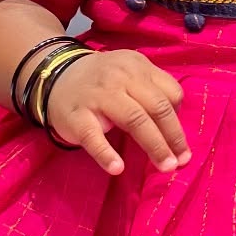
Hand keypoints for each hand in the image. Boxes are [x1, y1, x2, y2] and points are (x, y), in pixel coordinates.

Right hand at [46, 49, 190, 175]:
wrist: (54, 76)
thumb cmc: (100, 81)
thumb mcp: (129, 71)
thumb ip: (153, 89)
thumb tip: (175, 125)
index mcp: (138, 67)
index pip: (170, 93)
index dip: (179, 120)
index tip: (181, 144)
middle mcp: (121, 78)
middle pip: (157, 108)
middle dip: (173, 137)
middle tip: (181, 161)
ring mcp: (98, 96)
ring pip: (135, 120)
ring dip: (154, 146)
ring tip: (165, 166)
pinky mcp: (77, 116)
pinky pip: (94, 137)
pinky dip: (106, 153)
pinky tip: (117, 168)